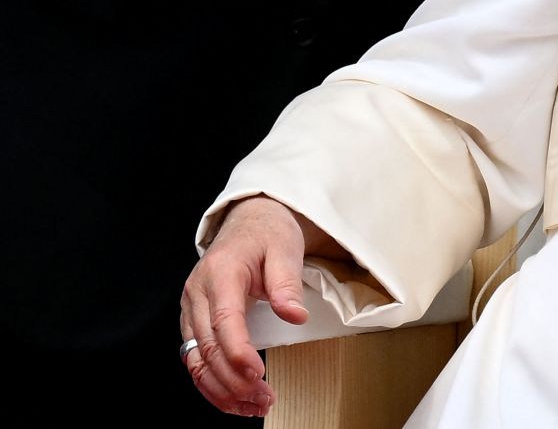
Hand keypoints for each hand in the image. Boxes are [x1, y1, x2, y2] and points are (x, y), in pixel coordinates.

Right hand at [179, 195, 341, 416]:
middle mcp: (198, 293)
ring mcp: (191, 308)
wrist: (250, 221)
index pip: (224, 321)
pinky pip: (195, 358)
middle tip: (263, 400)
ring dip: (221, 389)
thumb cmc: (267, 234)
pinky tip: (232, 398)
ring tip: (251, 407)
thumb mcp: (285, 250)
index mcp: (220, 273)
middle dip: (233, 380)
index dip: (239, 353)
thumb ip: (287, 284)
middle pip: (207, 347)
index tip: (258, 375)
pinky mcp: (194, 320)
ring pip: (195, 360)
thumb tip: (295, 316)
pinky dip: (211, 382)